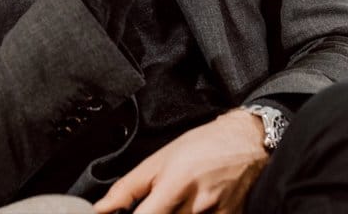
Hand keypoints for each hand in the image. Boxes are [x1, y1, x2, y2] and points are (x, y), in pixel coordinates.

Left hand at [94, 110, 268, 213]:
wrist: (246, 142)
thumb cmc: (202, 146)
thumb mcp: (159, 159)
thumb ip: (128, 188)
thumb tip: (101, 209)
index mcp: (174, 186)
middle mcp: (196, 205)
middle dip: (156, 212)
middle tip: (161, 201)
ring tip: (179, 201)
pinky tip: (194, 207)